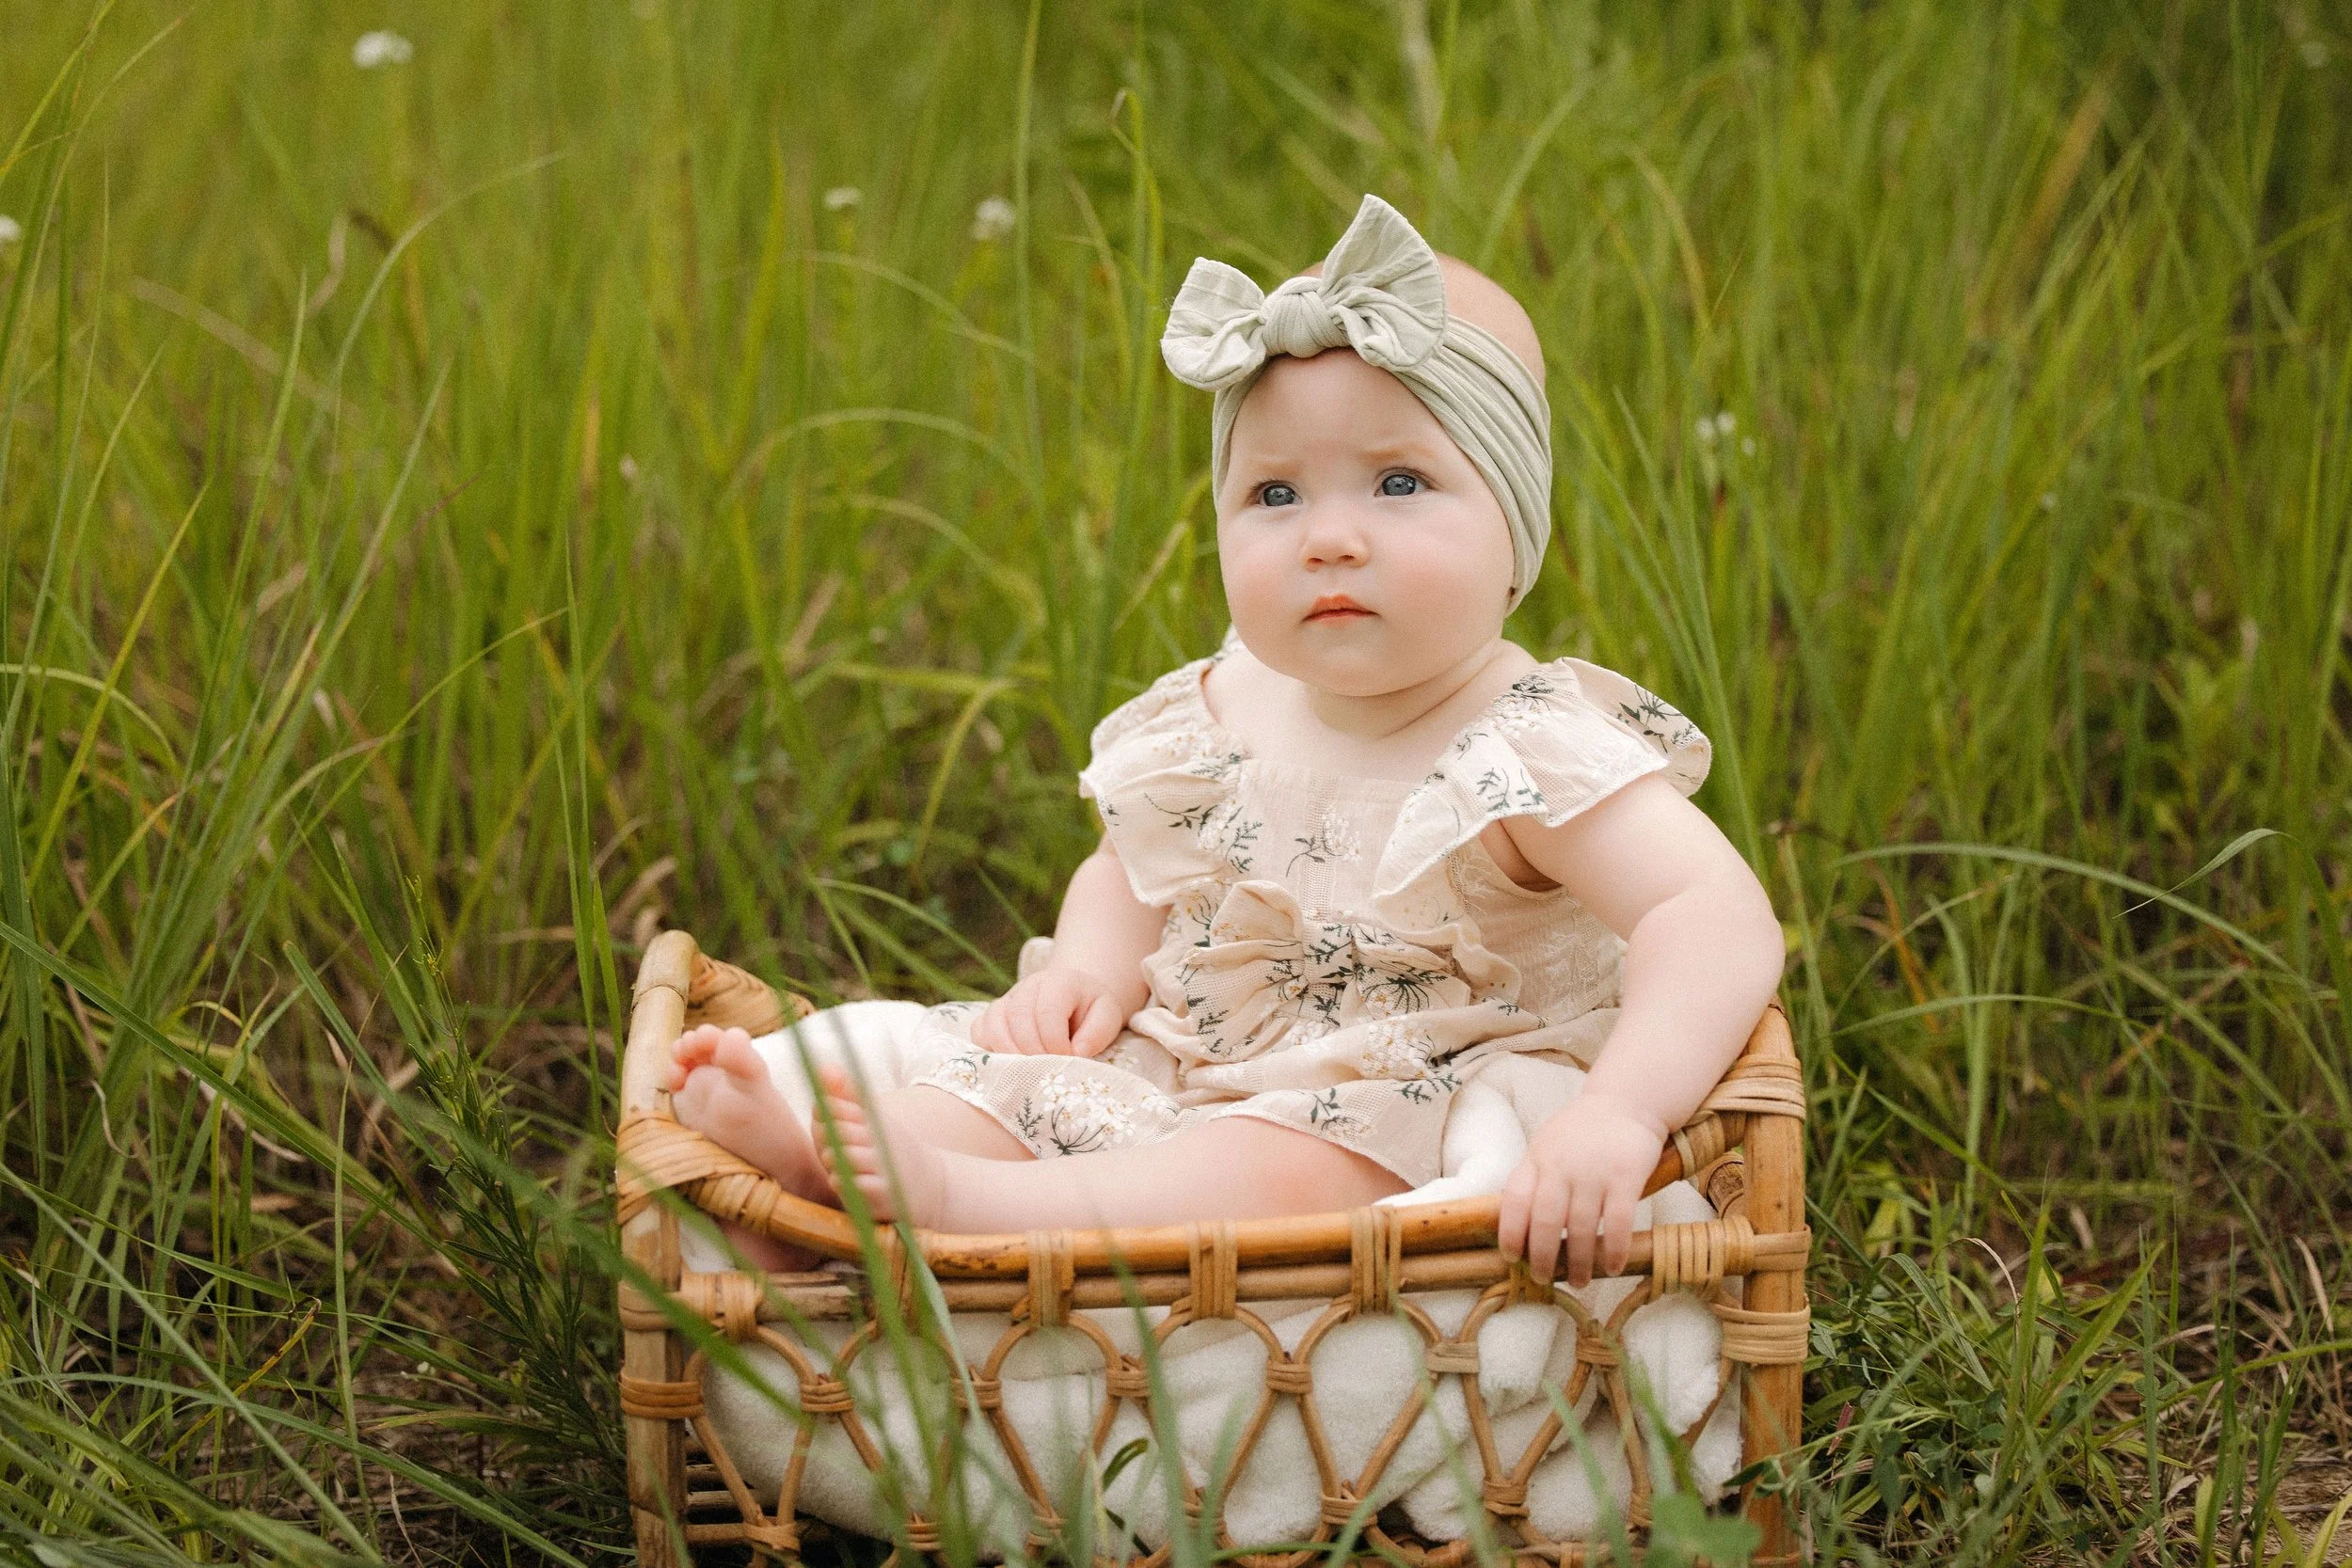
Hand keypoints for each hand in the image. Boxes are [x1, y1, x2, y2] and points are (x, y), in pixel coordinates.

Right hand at [971, 965, 1131, 1056]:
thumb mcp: (1108, 1016)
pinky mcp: (993, 1015)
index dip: (1055, 1043)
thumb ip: (1097, 1032)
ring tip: (1030, 1071)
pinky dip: (990, 1050)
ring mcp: (1007, 999)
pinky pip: (979, 1031)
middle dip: (1033, 1050)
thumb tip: (1075, 1053)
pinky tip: (1010, 1064)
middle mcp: (1028, 986)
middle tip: (1049, 1070)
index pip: (1047, 1011)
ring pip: (994, 1024)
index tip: (1068, 1060)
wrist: (1076, 999)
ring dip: (1011, 1053)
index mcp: (1059, 981)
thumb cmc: (1091, 1011)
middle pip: (1018, 1017)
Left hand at [1497, 1091, 1669, 1287]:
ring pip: (1580, 1228)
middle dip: (1541, 1257)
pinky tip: (1612, 1267)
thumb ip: (1533, 1179)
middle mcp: (1561, 1167)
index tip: (1511, 1258)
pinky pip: (1618, 1222)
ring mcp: (1594, 1172)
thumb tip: (1516, 1227)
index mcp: (1536, 1160)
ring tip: (1579, 1281)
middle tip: (1543, 1280)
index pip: (1513, 1200)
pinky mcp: (1626, 1176)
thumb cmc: (1580, 1132)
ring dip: (1578, 1262)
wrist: (1625, 1102)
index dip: (1509, 1232)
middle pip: (1544, 1221)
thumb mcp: (1546, 1147)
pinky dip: (1613, 1250)